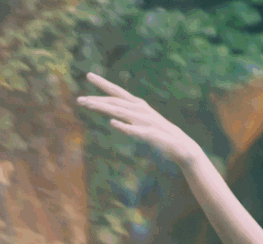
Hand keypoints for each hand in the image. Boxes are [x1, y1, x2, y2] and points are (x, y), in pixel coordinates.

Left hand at [76, 72, 200, 168]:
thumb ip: (128, 121)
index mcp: (139, 106)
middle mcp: (141, 111)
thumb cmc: (162, 137)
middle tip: (79, 100)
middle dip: (96, 100)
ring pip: (121, 113)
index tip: (88, 75)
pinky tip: (113, 124)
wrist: (183, 148)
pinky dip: (125, 127)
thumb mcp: (143, 126)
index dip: (103, 84)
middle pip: (115, 103)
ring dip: (103, 108)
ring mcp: (146, 122)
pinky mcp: (151, 135)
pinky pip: (136, 131)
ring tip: (88, 106)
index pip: (118, 93)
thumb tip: (112, 120)